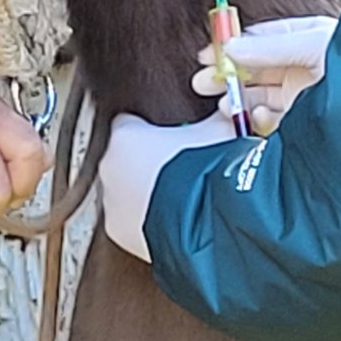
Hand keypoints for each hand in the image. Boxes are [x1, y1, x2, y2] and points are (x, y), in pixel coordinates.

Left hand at [100, 110, 244, 261]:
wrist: (205, 221)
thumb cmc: (207, 170)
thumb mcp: (220, 131)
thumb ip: (218, 116)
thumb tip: (231, 109)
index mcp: (126, 134)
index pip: (130, 121)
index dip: (152, 129)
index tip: (171, 137)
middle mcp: (109, 166)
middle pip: (125, 158)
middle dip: (148, 163)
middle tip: (179, 169)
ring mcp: (110, 201)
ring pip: (125, 191)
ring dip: (145, 193)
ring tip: (178, 198)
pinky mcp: (117, 232)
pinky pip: (130, 221)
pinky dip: (147, 220)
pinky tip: (172, 220)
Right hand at [192, 15, 335, 135]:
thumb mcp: (313, 47)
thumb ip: (270, 49)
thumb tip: (231, 48)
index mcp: (309, 41)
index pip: (263, 39)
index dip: (234, 44)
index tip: (209, 53)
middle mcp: (305, 68)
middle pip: (257, 69)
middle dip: (229, 73)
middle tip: (202, 81)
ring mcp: (305, 96)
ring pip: (261, 95)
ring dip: (239, 97)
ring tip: (224, 101)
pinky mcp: (305, 123)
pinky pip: (274, 121)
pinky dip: (259, 119)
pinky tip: (254, 115)